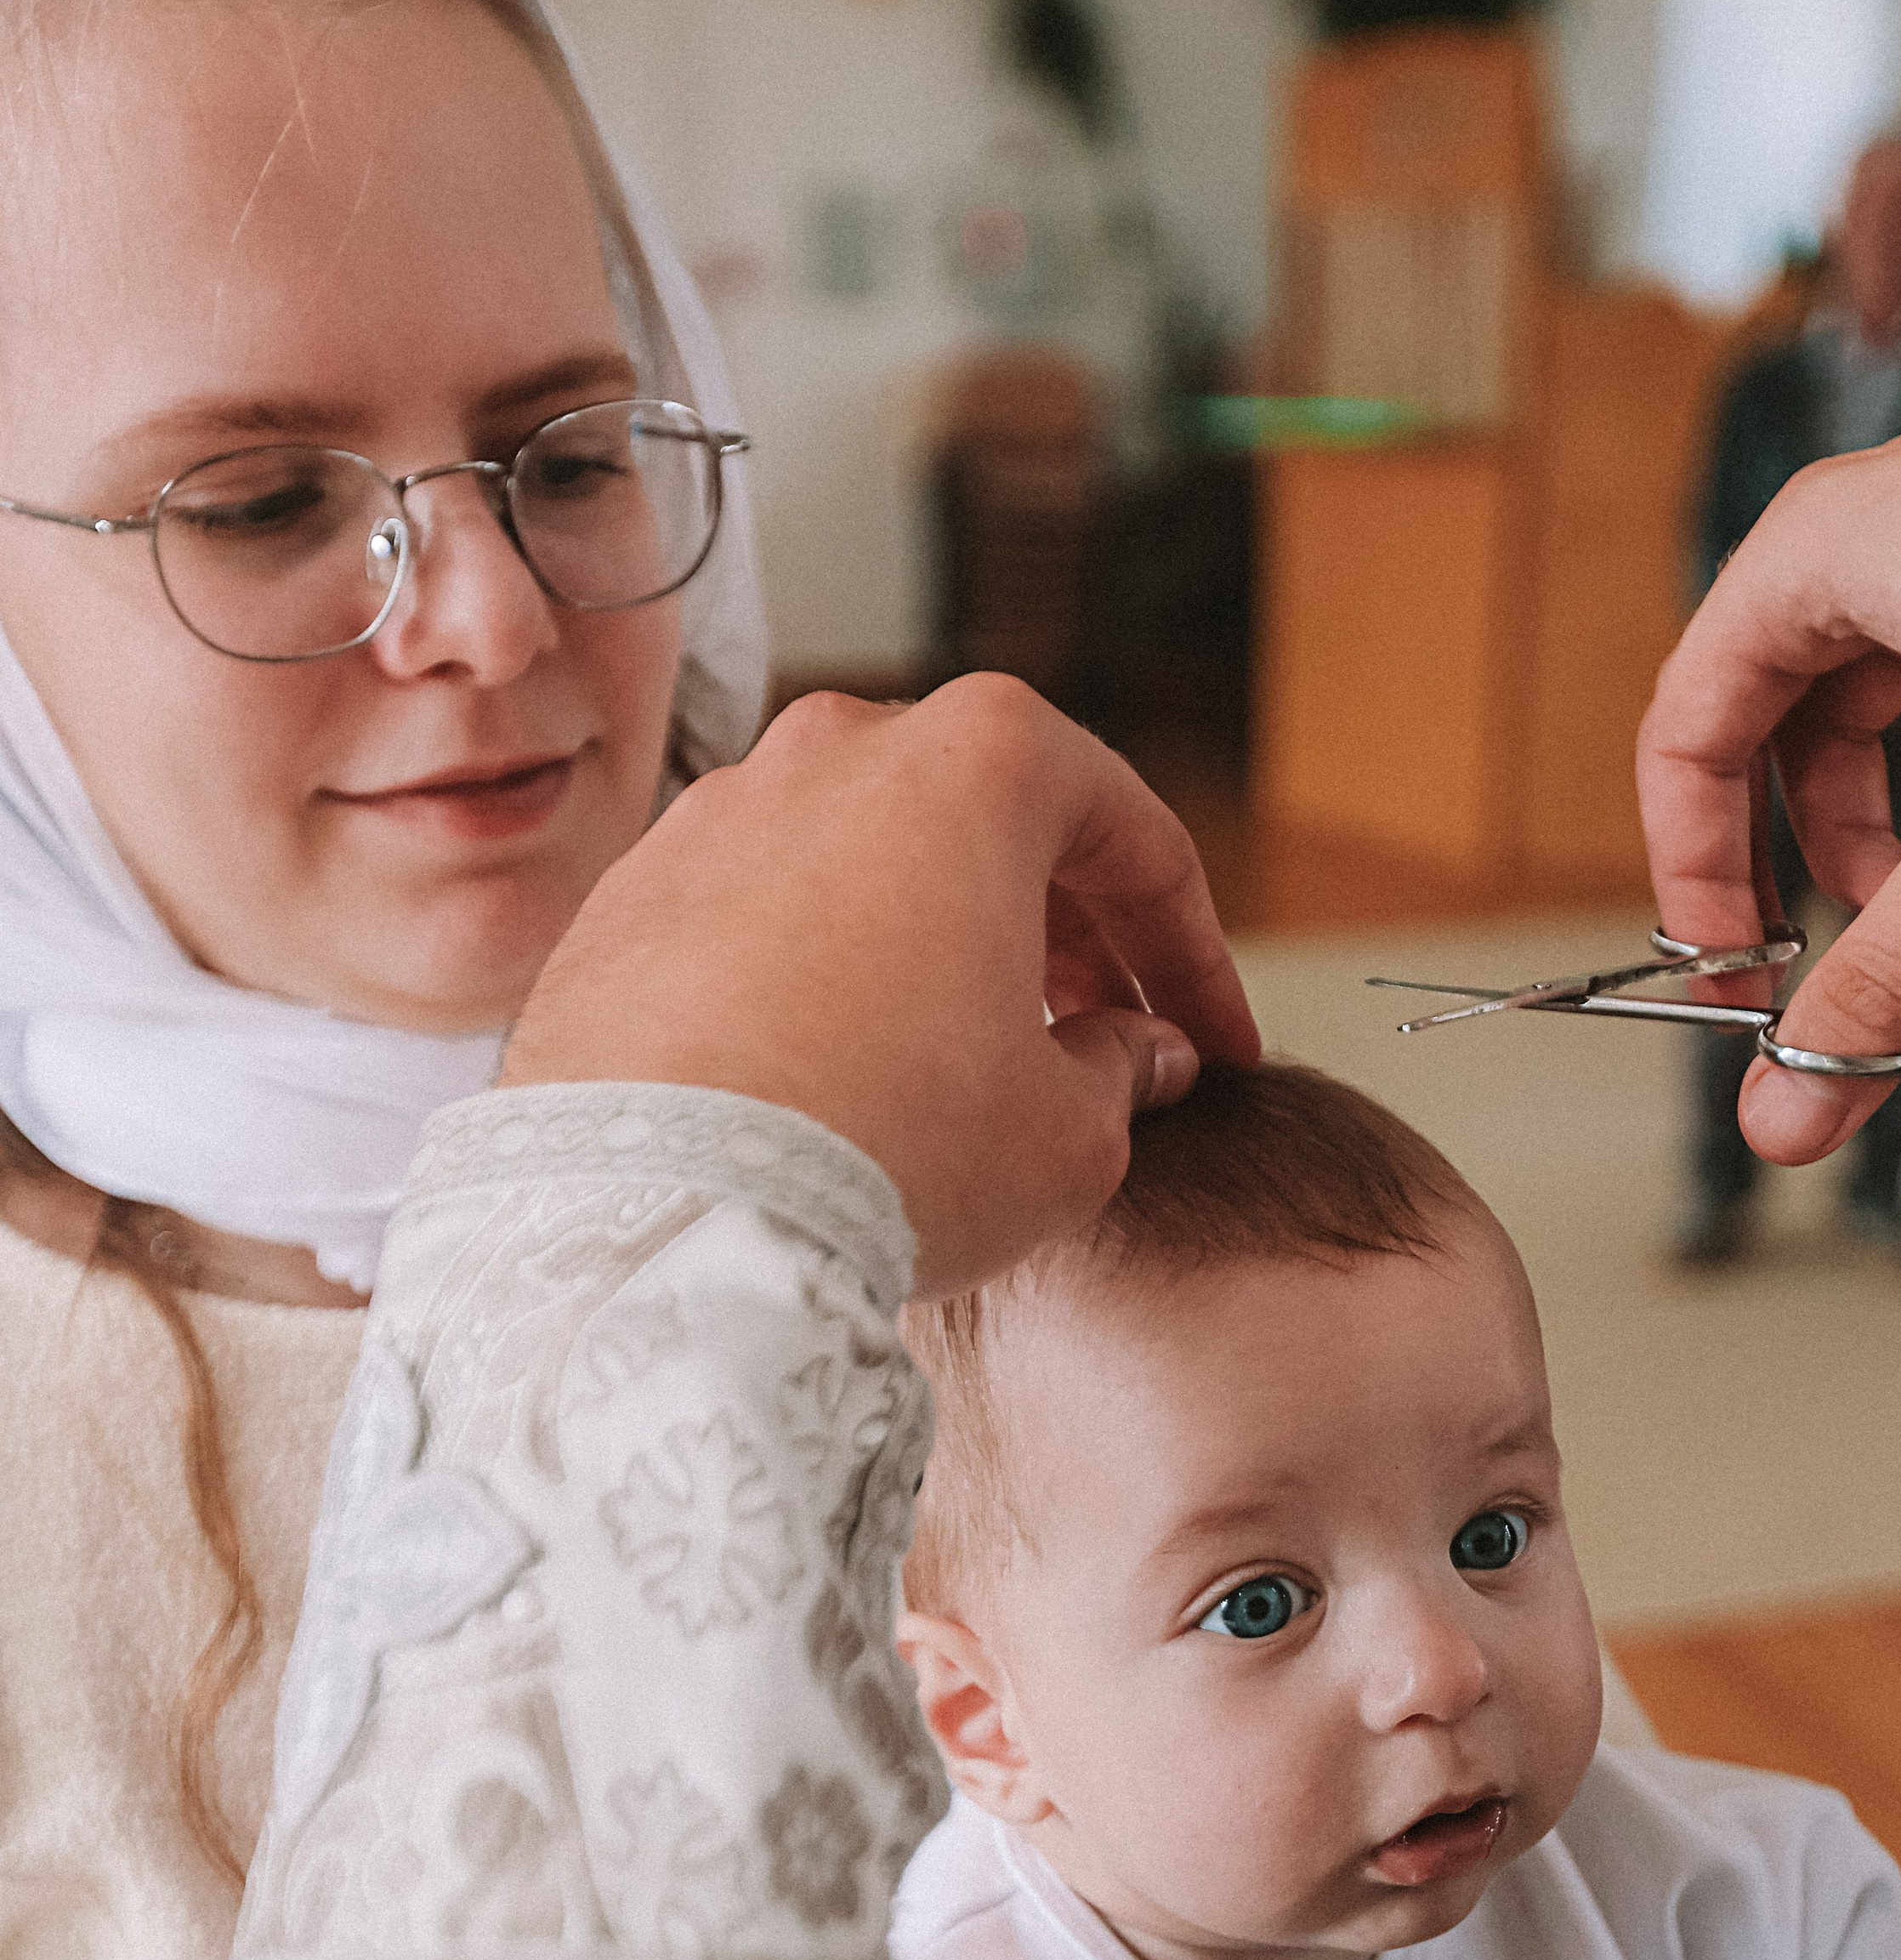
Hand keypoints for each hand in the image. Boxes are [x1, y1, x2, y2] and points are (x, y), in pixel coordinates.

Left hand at [503, 677, 1259, 1292]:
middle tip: (1106, 1036)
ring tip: (970, 1060)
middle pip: (993, 827)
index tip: (1217, 1046)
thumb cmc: (888, 1152)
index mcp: (977, 761)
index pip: (1132, 842)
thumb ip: (1123, 1070)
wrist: (661, 1211)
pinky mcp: (626, 899)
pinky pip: (758, 925)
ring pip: (865, 868)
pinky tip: (840, 1081)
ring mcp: (715, 813)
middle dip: (1065, 932)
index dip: (1194, 957)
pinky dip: (817, 982)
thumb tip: (1135, 1053)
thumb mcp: (1067, 1133)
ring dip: (934, 949)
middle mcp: (836, 749)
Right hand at [1636, 374, 1900, 1163]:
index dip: (1696, 879)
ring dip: (1884, 835)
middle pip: (1766, 740)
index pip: (1684, 740)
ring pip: (1866, 724)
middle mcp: (1876, 539)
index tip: (1733, 978)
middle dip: (1797, 867)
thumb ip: (1900, 967)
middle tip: (1819, 969)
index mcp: (1821, 553)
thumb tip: (1791, 1103)